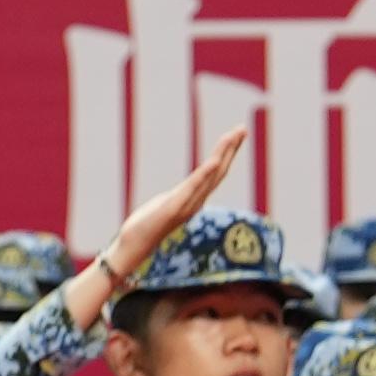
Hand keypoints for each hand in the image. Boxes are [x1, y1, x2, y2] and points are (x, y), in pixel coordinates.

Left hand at [85, 120, 260, 301]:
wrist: (132, 247)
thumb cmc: (146, 227)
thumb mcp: (166, 205)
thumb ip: (178, 197)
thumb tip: (181, 192)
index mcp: (194, 197)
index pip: (216, 172)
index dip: (227, 153)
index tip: (237, 134)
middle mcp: (195, 201)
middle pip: (219, 171)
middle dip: (231, 149)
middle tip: (243, 128)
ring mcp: (186, 205)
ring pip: (210, 175)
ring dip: (222, 154)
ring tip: (233, 135)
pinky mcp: (173, 209)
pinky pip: (192, 189)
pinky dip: (204, 175)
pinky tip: (214, 161)